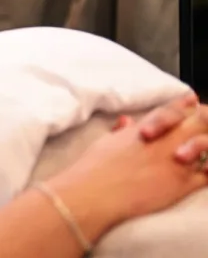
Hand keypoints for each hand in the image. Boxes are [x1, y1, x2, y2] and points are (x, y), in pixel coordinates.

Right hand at [50, 96, 207, 230]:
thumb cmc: (95, 167)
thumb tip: (126, 122)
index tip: (192, 99)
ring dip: (206, 145)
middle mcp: (166, 142)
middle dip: (202, 120)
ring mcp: (176, 162)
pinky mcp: (182, 184)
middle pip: (198, 122)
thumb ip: (121, 131)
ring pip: (206, 146)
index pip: (172, 110)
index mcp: (146, 129)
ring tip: (206, 147)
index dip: (185, 104)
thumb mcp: (106, 142)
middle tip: (204, 122)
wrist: (97, 192)